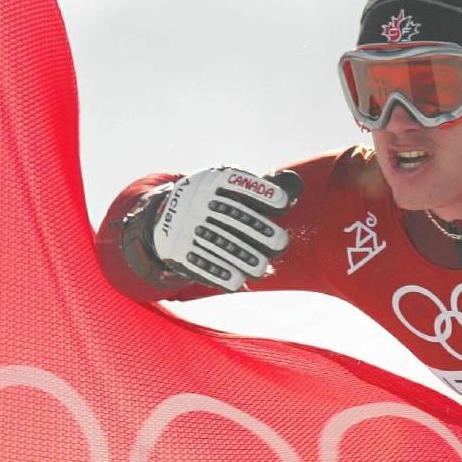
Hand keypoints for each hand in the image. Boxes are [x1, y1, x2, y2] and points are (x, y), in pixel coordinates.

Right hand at [145, 167, 299, 290]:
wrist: (166, 215)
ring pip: (217, 241)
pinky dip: (217, 273)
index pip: (237, 182)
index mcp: (212, 180)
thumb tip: (295, 184)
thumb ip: (262, 188)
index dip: (261, 192)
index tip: (283, 203)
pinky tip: (236, 281)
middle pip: (230, 216)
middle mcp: (196, 199)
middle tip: (280, 243)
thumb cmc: (215, 201)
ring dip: (241, 256)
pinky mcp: (176, 248)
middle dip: (257, 231)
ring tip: (261, 268)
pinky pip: (198, 261)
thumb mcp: (231, 187)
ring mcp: (184, 224)